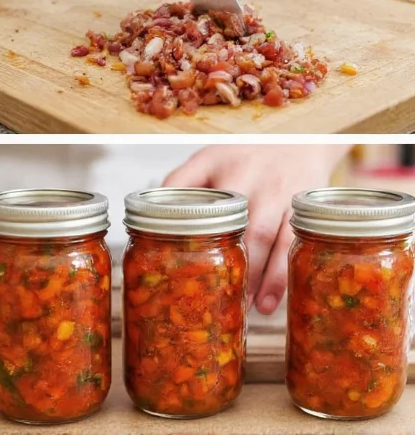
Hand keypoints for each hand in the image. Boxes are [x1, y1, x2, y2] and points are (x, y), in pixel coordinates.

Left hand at [163, 145, 348, 314]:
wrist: (300, 143)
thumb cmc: (244, 158)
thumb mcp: (209, 159)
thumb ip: (181, 185)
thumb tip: (150, 225)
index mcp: (213, 161)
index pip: (179, 187)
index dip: (167, 219)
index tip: (160, 251)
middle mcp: (246, 174)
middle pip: (226, 221)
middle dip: (219, 261)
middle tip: (208, 294)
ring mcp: (276, 190)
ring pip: (264, 237)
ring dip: (252, 277)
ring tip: (240, 307)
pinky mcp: (298, 208)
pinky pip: (289, 245)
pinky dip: (279, 278)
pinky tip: (266, 302)